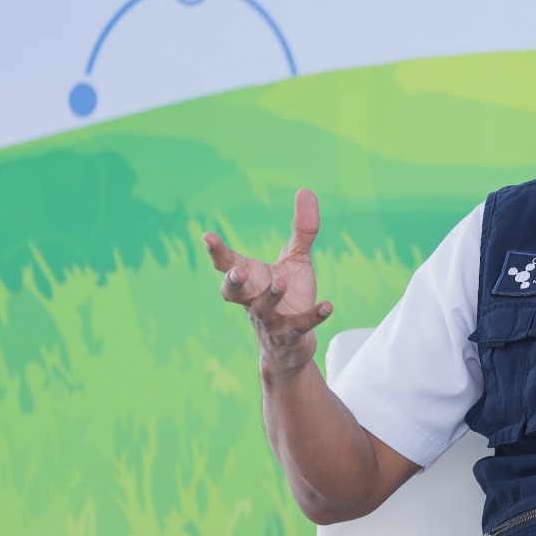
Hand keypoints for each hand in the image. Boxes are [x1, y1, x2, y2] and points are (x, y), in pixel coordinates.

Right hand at [204, 189, 332, 376]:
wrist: (291, 344)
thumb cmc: (288, 296)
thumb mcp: (296, 260)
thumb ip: (302, 230)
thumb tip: (306, 191)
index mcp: (249, 280)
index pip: (226, 264)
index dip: (216, 252)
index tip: (207, 236)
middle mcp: (253, 300)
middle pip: (232, 293)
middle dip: (232, 282)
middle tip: (236, 272)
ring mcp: (270, 320)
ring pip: (264, 310)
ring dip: (271, 295)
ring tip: (280, 282)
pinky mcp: (290, 335)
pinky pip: (299, 326)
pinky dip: (313, 316)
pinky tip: (328, 306)